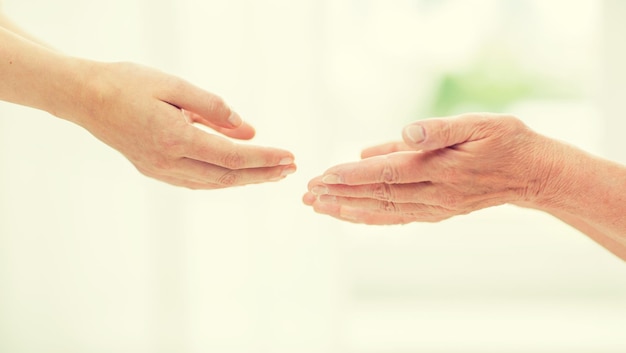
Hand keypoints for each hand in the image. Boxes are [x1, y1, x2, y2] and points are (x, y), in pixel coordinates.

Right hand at [67, 61, 295, 188]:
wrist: (84, 98)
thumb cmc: (128, 83)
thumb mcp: (175, 86)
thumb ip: (214, 108)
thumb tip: (248, 129)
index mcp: (175, 139)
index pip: (232, 157)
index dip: (264, 158)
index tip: (289, 157)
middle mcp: (168, 162)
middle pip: (227, 177)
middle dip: (262, 174)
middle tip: (290, 170)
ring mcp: (159, 170)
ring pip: (212, 182)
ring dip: (245, 179)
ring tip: (271, 172)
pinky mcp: (154, 170)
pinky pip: (196, 180)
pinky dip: (221, 178)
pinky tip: (236, 173)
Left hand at [303, 113, 555, 223]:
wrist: (532, 174)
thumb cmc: (506, 142)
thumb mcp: (479, 124)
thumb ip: (439, 129)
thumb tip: (403, 133)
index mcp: (442, 168)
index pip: (389, 172)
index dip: (354, 175)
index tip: (324, 176)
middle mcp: (435, 193)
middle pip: (378, 195)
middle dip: (340, 195)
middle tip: (307, 194)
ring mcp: (435, 207)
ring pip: (384, 211)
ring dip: (348, 209)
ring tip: (318, 207)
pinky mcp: (436, 212)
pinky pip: (397, 217)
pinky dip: (370, 217)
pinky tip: (350, 215)